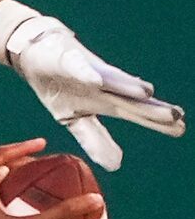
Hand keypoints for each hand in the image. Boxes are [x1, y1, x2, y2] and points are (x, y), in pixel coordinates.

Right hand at [0, 1, 182, 169]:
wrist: (38, 52)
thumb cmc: (58, 86)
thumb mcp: (73, 119)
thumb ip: (94, 139)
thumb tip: (116, 166)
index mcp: (103, 103)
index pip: (134, 114)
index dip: (155, 122)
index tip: (180, 129)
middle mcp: (101, 89)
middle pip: (129, 100)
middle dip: (150, 109)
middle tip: (176, 117)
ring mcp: (87, 73)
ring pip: (110, 81)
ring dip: (126, 87)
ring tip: (146, 92)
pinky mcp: (68, 61)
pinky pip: (76, 68)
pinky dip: (85, 74)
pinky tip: (94, 81)